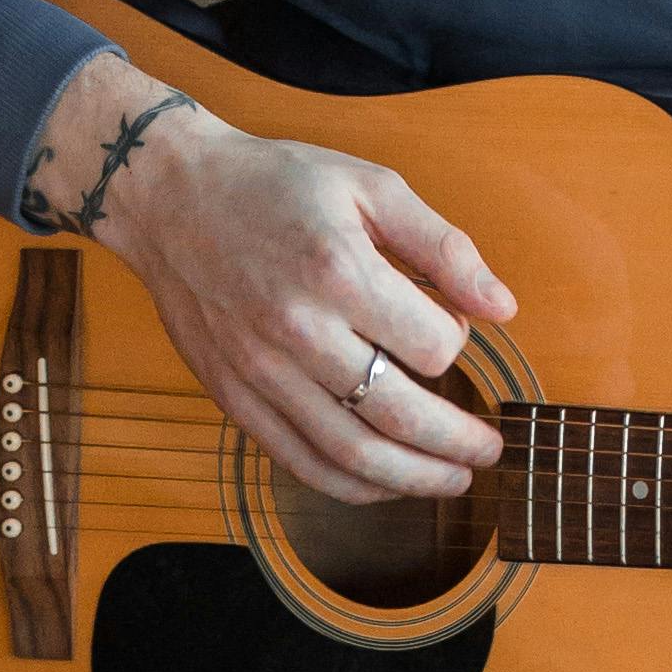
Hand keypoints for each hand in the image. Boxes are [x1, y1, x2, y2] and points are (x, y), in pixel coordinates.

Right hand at [19, 50, 511, 503]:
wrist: (168, 195)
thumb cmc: (275, 184)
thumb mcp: (371, 187)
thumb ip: (444, 247)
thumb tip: (504, 307)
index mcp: (339, 271)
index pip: (431, 347)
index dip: (456, 346)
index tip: (452, 334)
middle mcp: (299, 330)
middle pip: (399, 415)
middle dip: (457, 443)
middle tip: (489, 451)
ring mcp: (261, 371)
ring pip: (352, 454)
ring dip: (414, 479)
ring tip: (453, 481)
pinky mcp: (234, 396)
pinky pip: (300, 462)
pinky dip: (351, 486)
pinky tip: (386, 484)